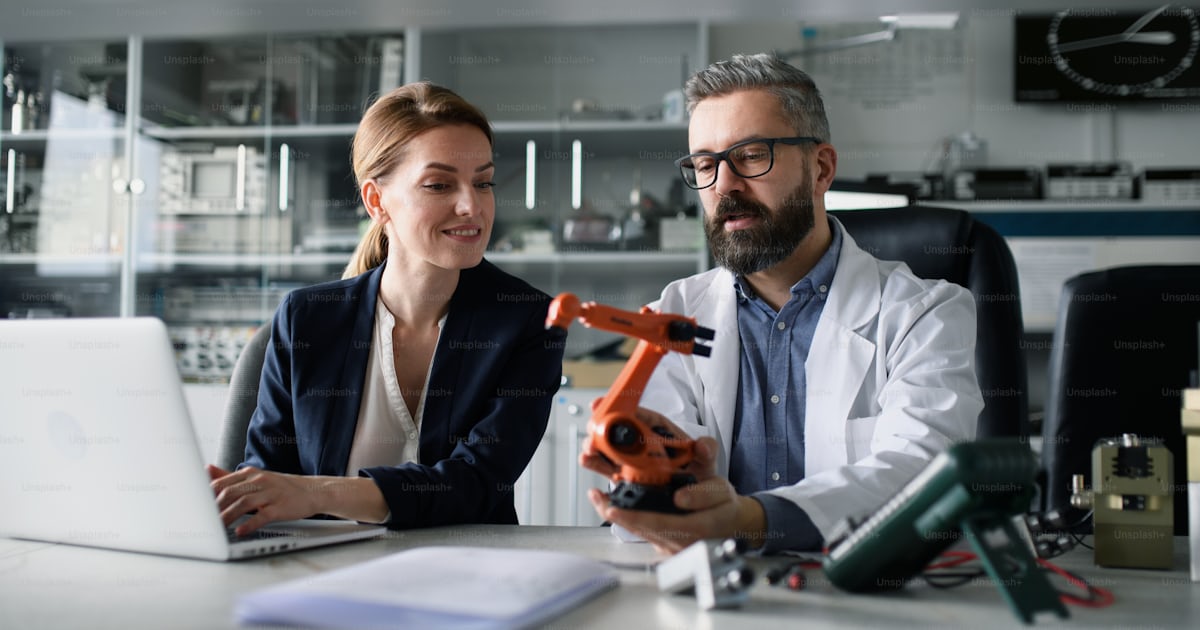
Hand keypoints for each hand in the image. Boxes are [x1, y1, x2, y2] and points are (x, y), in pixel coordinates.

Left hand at [207, 464, 322, 535]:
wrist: (312, 491)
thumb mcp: (256, 478)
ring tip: (216, 528)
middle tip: (202, 520)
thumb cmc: (281, 487)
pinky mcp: (280, 507)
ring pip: (244, 503)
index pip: (223, 482)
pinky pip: (262, 515)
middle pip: (231, 492)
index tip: (196, 506)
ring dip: (228, 516)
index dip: (207, 494)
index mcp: (251, 474)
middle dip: (214, 507)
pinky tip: (241, 531)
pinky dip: (250, 524)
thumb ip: (230, 476)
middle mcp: (260, 481)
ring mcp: (271, 494)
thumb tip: (206, 469)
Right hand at [579, 406, 698, 478]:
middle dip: (600, 428)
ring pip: (606, 449)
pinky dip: (596, 467)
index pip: (636, 413)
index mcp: (657, 429)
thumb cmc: (698, 471)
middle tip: (594, 430)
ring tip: (588, 453)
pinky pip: (607, 469)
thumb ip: (707, 449)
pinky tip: (590, 465)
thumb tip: (702, 445)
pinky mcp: (624, 476)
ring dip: (594, 449)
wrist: (695, 499)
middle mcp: (639, 442)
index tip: (604, 403)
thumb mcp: (706, 458)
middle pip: (614, 429)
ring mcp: (630, 459)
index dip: (619, 406)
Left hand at [584, 436, 766, 554]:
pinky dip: (627, 520)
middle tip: (598, 500)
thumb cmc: (726, 507)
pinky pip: (643, 534)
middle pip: (644, 531)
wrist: (733, 524)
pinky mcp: (666, 545)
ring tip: (598, 499)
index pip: (661, 524)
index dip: (635, 517)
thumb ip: (704, 494)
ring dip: (618, 517)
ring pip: (640, 534)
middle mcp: (682, 543)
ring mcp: (672, 548)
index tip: (615, 507)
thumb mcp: (723, 491)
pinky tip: (614, 507)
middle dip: (618, 516)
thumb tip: (680, 498)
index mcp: (698, 528)